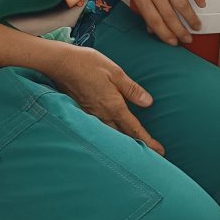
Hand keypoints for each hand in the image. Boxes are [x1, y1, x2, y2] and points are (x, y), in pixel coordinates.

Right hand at [48, 42, 164, 154]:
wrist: (60, 64)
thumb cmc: (88, 64)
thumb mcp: (115, 72)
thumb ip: (132, 89)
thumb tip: (148, 102)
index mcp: (113, 106)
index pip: (134, 129)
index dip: (148, 142)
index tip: (160, 151)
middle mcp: (102, 115)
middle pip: (123, 138)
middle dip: (137, 148)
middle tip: (151, 156)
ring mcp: (91, 116)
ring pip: (110, 136)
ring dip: (123, 144)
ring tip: (134, 149)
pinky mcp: (82, 113)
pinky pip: (99, 130)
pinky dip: (109, 136)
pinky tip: (112, 135)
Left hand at [126, 0, 206, 46]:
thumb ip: (143, 9)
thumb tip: (152, 29)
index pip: (154, 21)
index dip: (165, 34)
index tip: (173, 42)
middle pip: (169, 15)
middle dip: (180, 31)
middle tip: (188, 38)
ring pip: (181, 4)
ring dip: (191, 18)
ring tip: (196, 25)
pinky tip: (202, 4)